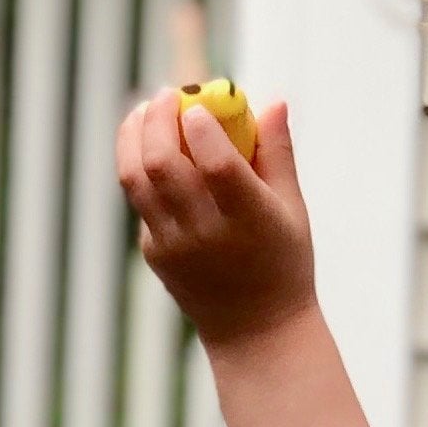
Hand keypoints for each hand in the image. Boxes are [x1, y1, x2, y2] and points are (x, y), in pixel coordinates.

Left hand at [119, 91, 313, 345]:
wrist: (256, 331)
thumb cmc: (283, 261)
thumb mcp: (294, 210)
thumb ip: (278, 154)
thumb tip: (274, 101)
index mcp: (250, 219)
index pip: (216, 164)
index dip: (202, 126)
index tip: (198, 103)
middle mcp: (206, 233)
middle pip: (163, 164)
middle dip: (158, 119)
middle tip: (165, 95)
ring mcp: (174, 246)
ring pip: (136, 179)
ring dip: (133, 136)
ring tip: (144, 111)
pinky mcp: (154, 253)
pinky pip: (140, 201)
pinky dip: (141, 167)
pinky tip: (154, 150)